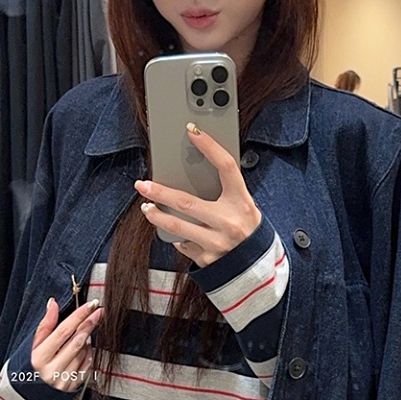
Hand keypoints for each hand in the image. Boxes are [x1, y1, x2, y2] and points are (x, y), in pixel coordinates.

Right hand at [30, 297, 102, 391]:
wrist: (35, 392)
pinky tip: (86, 347)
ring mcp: (64, 380)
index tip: (90, 305)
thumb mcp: (35, 344)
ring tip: (85, 332)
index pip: (63, 332)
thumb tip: (53, 304)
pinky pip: (87, 365)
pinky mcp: (73, 386)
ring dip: (87, 339)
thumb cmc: (35, 363)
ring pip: (83, 353)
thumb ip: (45, 325)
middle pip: (76, 341)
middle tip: (98, 312)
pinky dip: (89, 353)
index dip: (78, 316)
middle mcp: (51, 370)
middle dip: (89, 324)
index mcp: (39, 358)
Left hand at [135, 123, 261, 266]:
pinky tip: (175, 232)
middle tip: (143, 185)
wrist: (257, 268)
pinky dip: (177, 237)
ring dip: (157, 216)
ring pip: (177, 226)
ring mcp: (217, 243)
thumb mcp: (244, 206)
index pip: (226, 167)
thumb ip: (226, 191)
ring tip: (147, 208)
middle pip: (187, 202)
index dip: (209, 146)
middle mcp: (229, 222)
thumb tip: (194, 172)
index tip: (192, 130)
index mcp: (241, 202)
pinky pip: (184, 245)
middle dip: (160, 192)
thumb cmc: (248, 230)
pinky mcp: (208, 259)